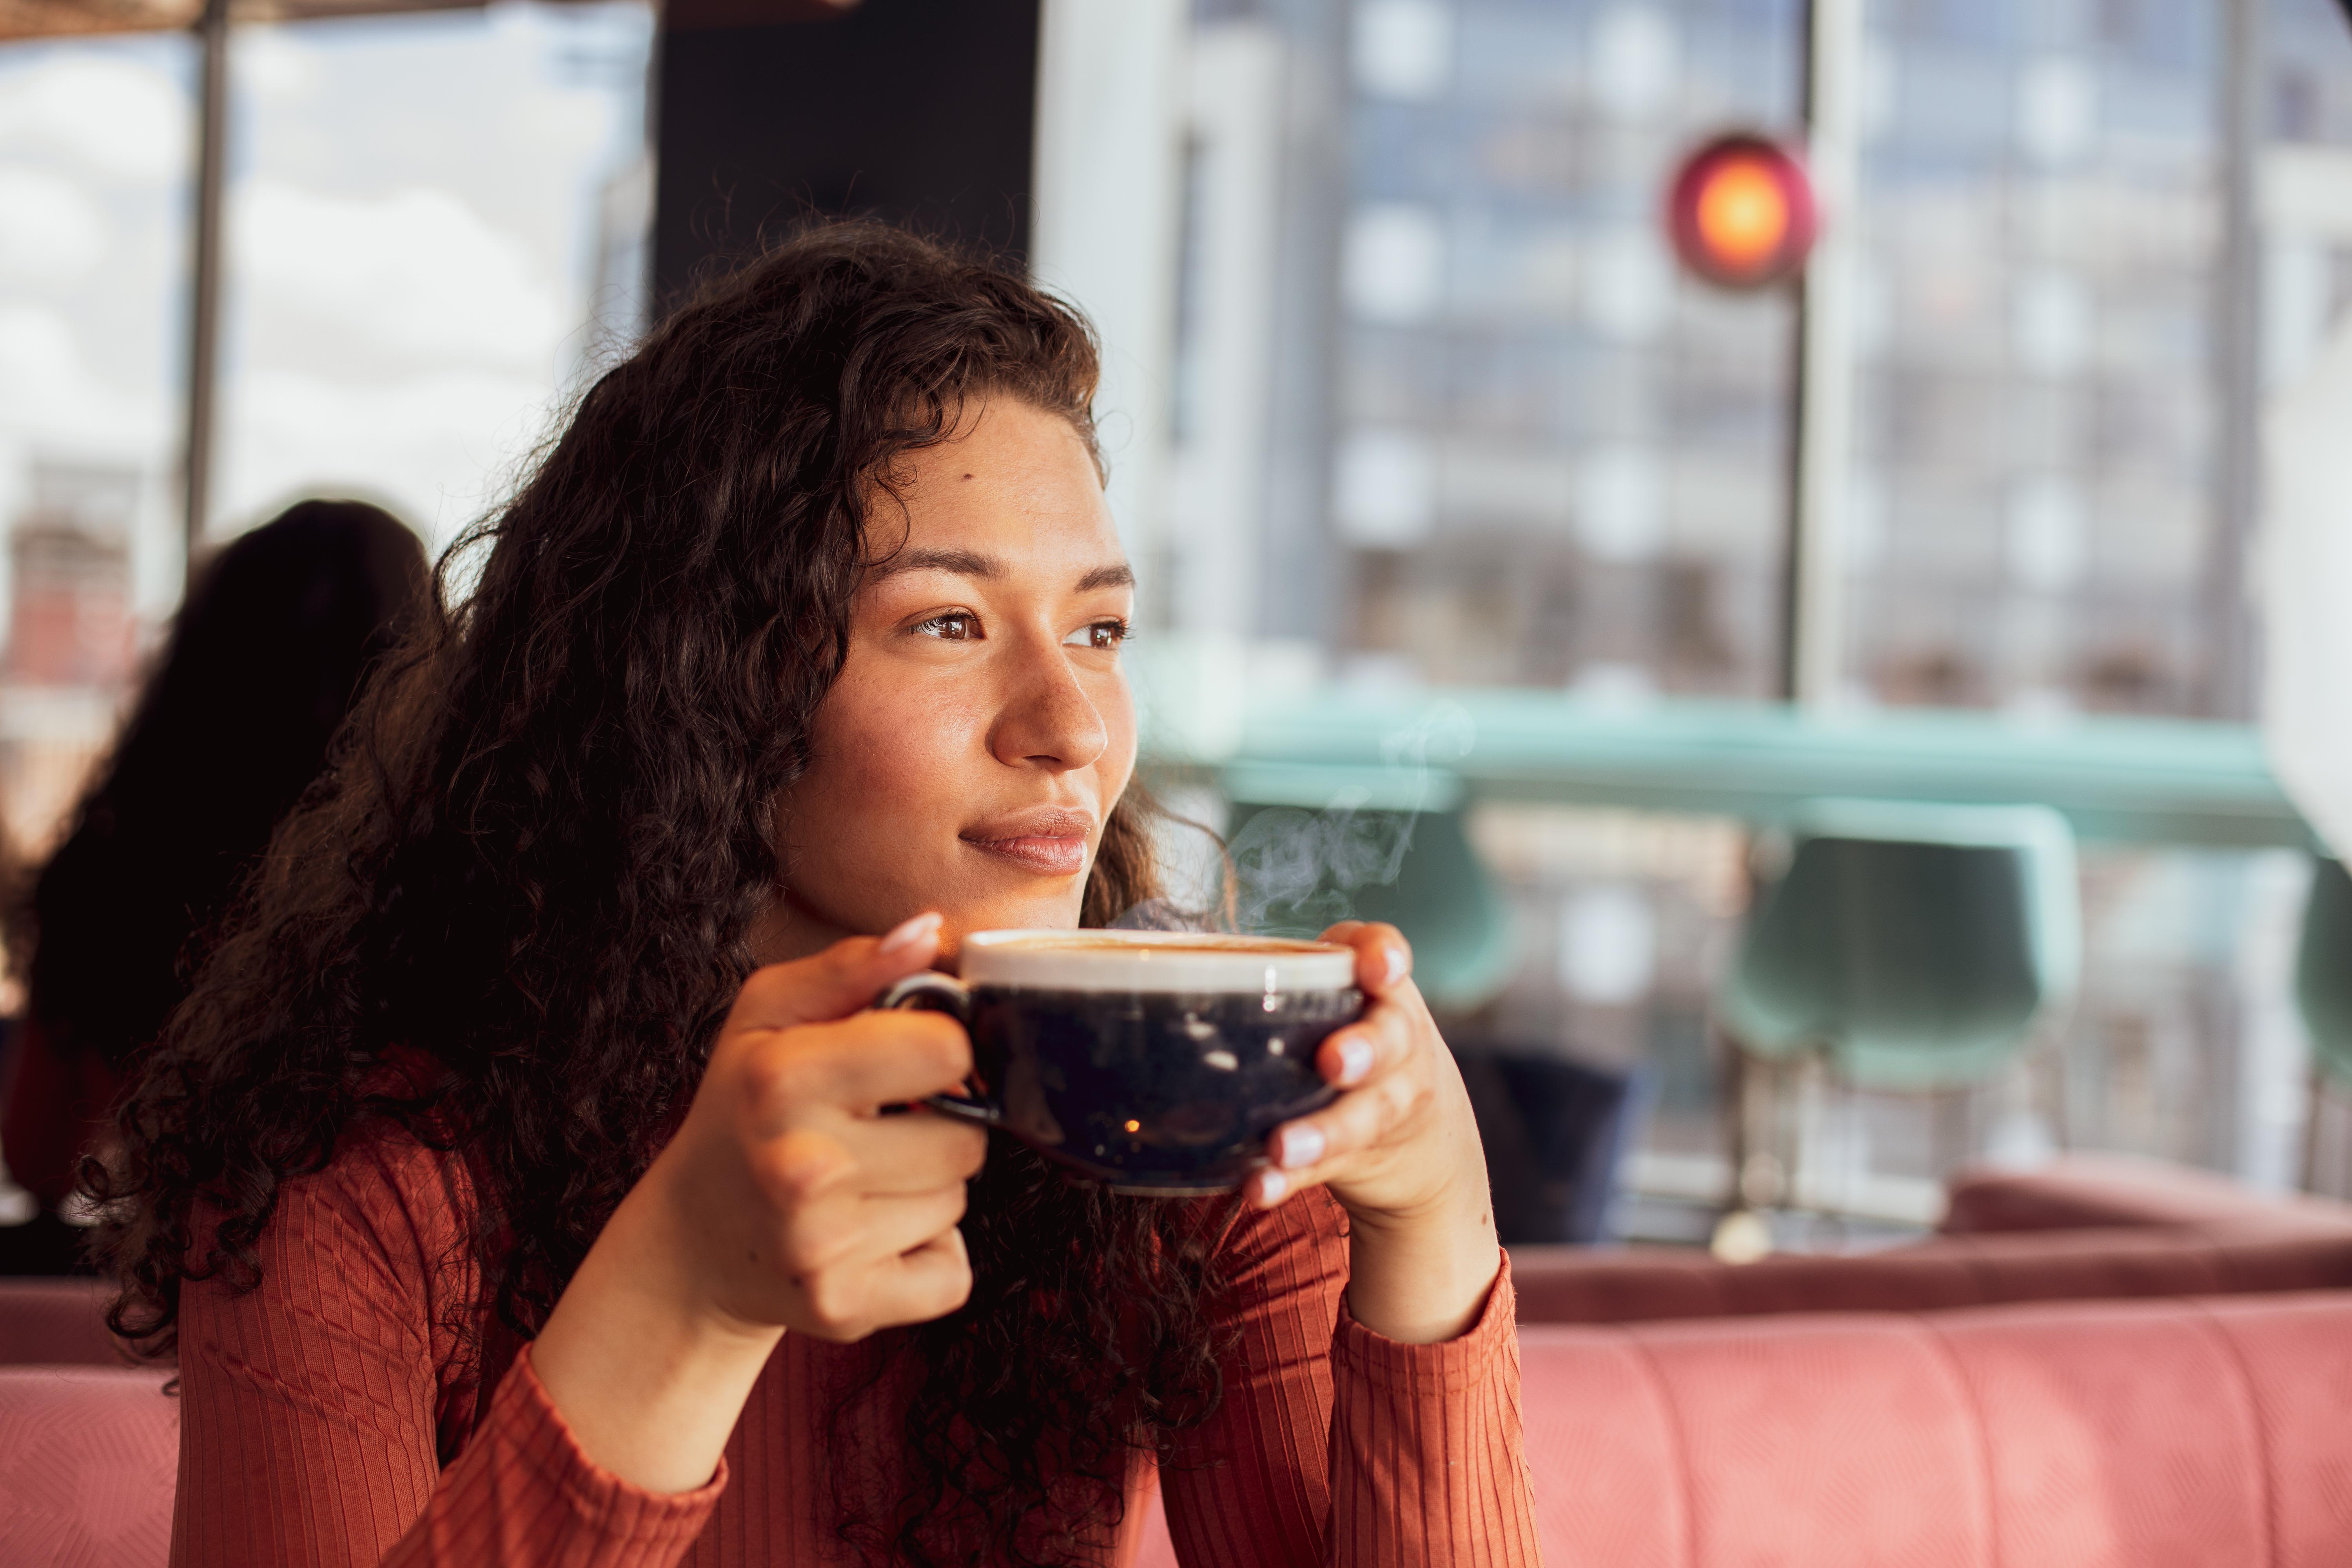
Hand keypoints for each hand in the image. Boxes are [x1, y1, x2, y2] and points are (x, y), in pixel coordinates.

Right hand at [651, 912, 987, 1341]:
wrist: (694, 1243)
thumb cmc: (744, 1108)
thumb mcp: (771, 1015)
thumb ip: (855, 966)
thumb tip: (934, 932)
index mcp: (784, 1079)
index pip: (948, 1049)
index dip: (942, 1049)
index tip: (910, 1061)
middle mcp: (801, 1168)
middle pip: (967, 1137)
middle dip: (935, 1129)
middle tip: (871, 1133)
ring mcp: (822, 1248)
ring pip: (957, 1202)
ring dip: (925, 1190)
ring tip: (860, 1184)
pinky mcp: (844, 1309)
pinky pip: (952, 1273)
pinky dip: (925, 1258)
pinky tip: (869, 1239)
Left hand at [1243, 921, 1499, 1343]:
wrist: (1420, 1136)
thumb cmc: (1346, 1038)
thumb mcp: (1336, 1001)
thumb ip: (1281, 982)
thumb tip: (1150, 971)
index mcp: (1379, 991)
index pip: (1386, 956)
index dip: (1384, 956)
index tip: (1376, 968)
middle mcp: (1395, 1043)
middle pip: (1389, 1040)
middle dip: (1363, 1050)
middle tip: (1333, 1061)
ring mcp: (1387, 1102)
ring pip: (1364, 1115)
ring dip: (1322, 1131)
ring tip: (1282, 1147)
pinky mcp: (1363, 1153)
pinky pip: (1329, 1167)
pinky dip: (1290, 1180)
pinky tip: (1258, 1188)